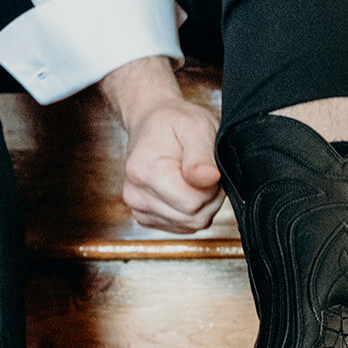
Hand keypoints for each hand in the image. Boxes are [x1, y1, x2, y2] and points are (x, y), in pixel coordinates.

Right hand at [101, 56, 223, 233]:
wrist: (151, 122)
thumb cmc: (174, 122)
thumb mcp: (195, 127)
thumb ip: (201, 157)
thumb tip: (209, 178)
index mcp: (144, 172)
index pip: (192, 203)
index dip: (211, 188)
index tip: (207, 167)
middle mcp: (136, 195)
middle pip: (192, 217)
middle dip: (208, 196)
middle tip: (203, 170)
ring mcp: (139, 209)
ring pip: (190, 224)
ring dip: (202, 204)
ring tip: (193, 176)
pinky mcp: (146, 218)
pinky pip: (183, 226)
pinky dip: (192, 210)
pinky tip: (185, 188)